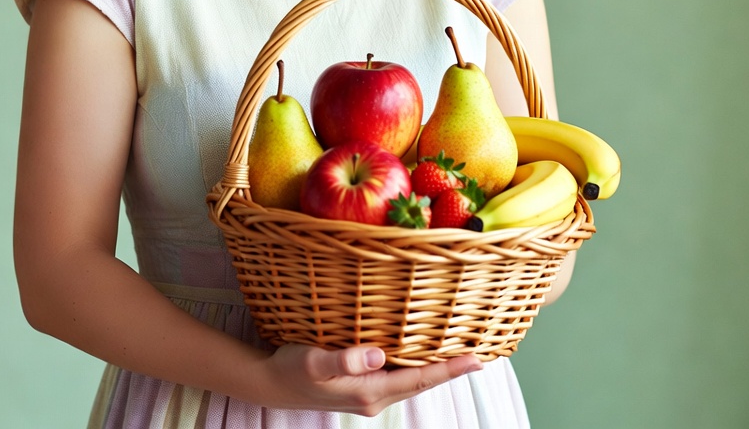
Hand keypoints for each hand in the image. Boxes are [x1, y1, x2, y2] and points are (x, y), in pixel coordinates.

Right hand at [256, 342, 482, 415]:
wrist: (270, 384)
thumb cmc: (290, 369)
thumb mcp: (313, 361)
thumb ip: (345, 359)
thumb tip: (379, 354)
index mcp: (369, 391)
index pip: (418, 380)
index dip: (449, 369)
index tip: (477, 360)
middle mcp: (374, 396)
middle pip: (421, 382)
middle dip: (450, 368)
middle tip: (479, 351)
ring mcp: (368, 393)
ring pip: (411, 379)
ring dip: (434, 367)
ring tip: (458, 350)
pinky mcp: (361, 385)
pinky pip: (397, 376)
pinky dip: (414, 364)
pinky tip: (418, 352)